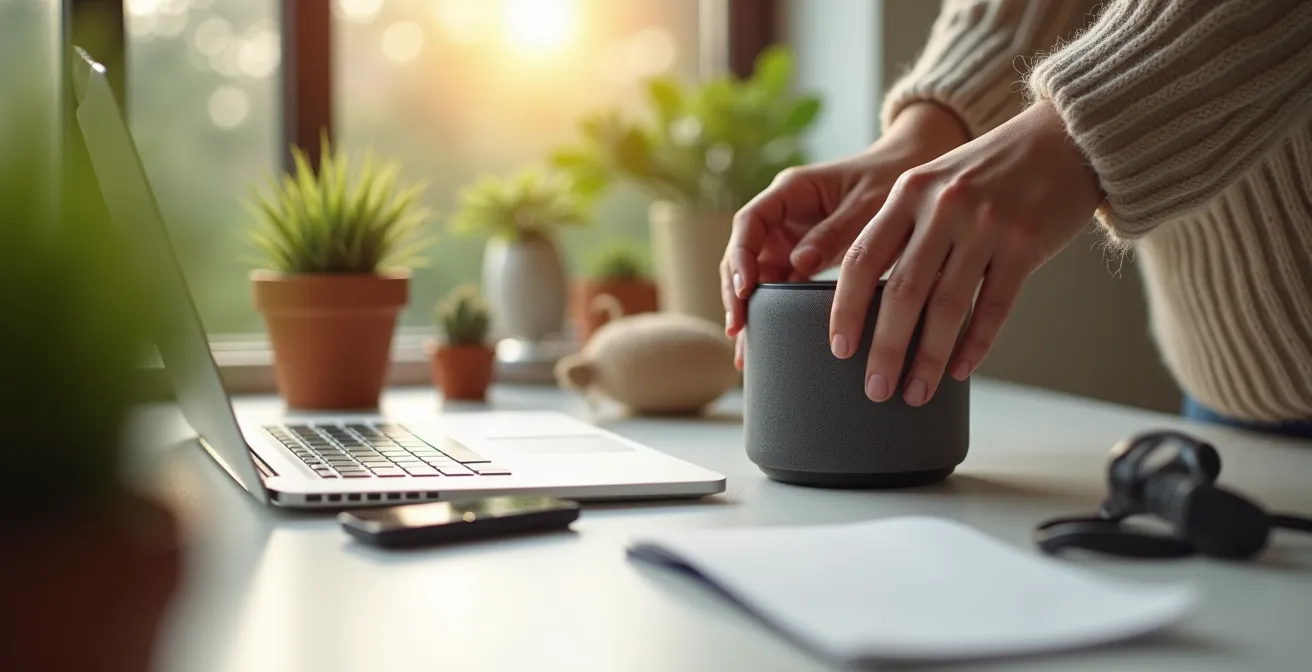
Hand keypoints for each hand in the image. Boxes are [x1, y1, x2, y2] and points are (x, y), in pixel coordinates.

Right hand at [721, 103, 969, 368]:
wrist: (915, 175)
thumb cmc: (891, 179)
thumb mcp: (868, 204)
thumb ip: (835, 231)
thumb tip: (799, 262)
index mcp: (792, 190)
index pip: (750, 222)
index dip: (742, 256)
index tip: (745, 289)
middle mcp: (784, 215)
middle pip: (746, 253)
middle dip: (736, 290)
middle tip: (739, 328)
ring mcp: (791, 238)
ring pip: (758, 274)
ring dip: (749, 306)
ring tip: (745, 348)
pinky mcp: (804, 258)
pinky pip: (780, 285)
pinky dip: (771, 310)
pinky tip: (764, 339)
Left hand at [830, 100, 1102, 405]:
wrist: (1063, 138)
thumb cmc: (988, 171)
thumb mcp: (934, 184)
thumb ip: (902, 230)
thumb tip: (871, 301)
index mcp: (908, 193)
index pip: (864, 259)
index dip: (846, 308)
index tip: (838, 348)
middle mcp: (943, 207)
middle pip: (902, 291)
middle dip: (884, 347)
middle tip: (874, 388)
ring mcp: (986, 224)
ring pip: (947, 306)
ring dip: (927, 358)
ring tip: (914, 392)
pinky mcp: (1025, 243)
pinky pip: (994, 306)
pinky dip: (974, 344)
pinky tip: (959, 370)